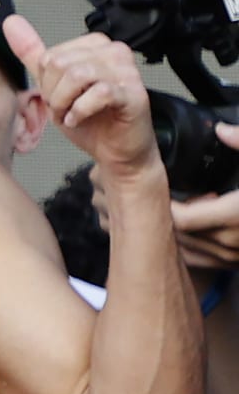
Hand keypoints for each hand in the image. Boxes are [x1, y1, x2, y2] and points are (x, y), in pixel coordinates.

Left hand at [4, 16, 158, 177]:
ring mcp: (126, 70)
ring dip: (66, 103)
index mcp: (94, 45)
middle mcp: (114, 51)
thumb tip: (11, 22)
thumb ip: (33, 54)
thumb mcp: (53, 85)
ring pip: (76, 75)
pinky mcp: (134, 92)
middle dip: (55, 94)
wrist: (117, 150)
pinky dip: (80, 111)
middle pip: (61, 64)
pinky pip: (97, 93)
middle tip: (67, 108)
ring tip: (73, 114)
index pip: (51, 56)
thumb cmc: (91, 119)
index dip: (48, 84)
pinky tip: (82, 119)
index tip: (60, 97)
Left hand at [169, 125, 238, 268]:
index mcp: (238, 214)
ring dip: (178, 233)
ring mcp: (238, 256)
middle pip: (179, 235)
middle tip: (167, 196)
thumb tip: (223, 131)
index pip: (182, 219)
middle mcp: (235, 241)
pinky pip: (205, 262)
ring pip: (189, 252)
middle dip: (167, 216)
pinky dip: (193, 247)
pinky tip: (200, 229)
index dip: (165, 205)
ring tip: (185, 210)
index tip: (162, 189)